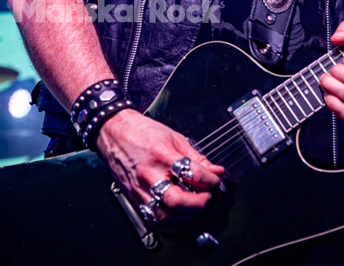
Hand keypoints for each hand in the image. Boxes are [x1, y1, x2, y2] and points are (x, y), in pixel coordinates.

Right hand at [96, 109, 223, 231]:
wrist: (115, 133)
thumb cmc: (142, 132)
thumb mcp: (174, 138)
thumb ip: (196, 157)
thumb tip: (215, 170)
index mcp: (161, 155)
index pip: (192, 173)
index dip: (210, 179)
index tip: (215, 180)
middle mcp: (149, 174)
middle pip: (176, 200)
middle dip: (197, 203)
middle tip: (206, 197)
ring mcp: (139, 188)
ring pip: (164, 215)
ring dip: (185, 216)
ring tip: (194, 207)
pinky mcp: (133, 198)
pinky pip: (152, 219)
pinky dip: (169, 223)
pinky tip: (179, 216)